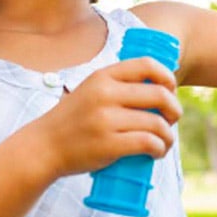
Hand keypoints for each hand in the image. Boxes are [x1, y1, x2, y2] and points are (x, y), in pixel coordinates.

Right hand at [36, 57, 181, 177]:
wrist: (42, 147)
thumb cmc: (71, 121)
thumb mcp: (89, 90)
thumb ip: (115, 85)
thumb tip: (157, 85)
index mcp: (102, 76)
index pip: (147, 64)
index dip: (167, 76)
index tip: (171, 90)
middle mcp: (105, 94)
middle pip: (159, 94)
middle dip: (174, 109)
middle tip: (172, 120)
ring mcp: (106, 120)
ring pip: (157, 123)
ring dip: (168, 135)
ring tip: (165, 142)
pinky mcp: (108, 144)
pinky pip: (147, 143)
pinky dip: (159, 148)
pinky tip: (158, 152)